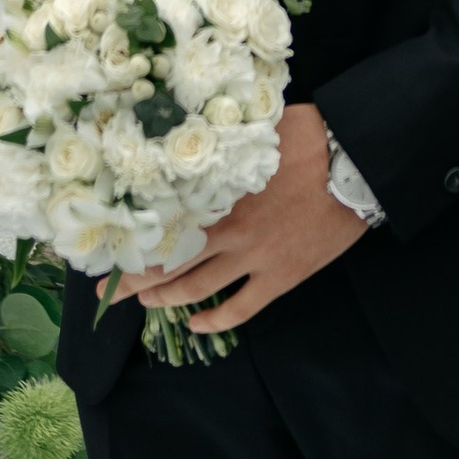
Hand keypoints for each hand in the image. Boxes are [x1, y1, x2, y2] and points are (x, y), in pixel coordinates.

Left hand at [114, 101, 362, 335]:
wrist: (352, 164)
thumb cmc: (308, 138)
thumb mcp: (254, 133)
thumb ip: (220, 144)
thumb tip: (191, 132)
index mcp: (217, 193)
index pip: (163, 223)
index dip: (134, 238)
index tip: (108, 247)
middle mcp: (227, 230)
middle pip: (169, 260)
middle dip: (134, 277)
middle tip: (105, 291)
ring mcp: (253, 257)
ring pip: (196, 287)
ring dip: (166, 297)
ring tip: (143, 302)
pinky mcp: (280, 277)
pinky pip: (241, 308)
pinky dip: (216, 320)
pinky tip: (196, 326)